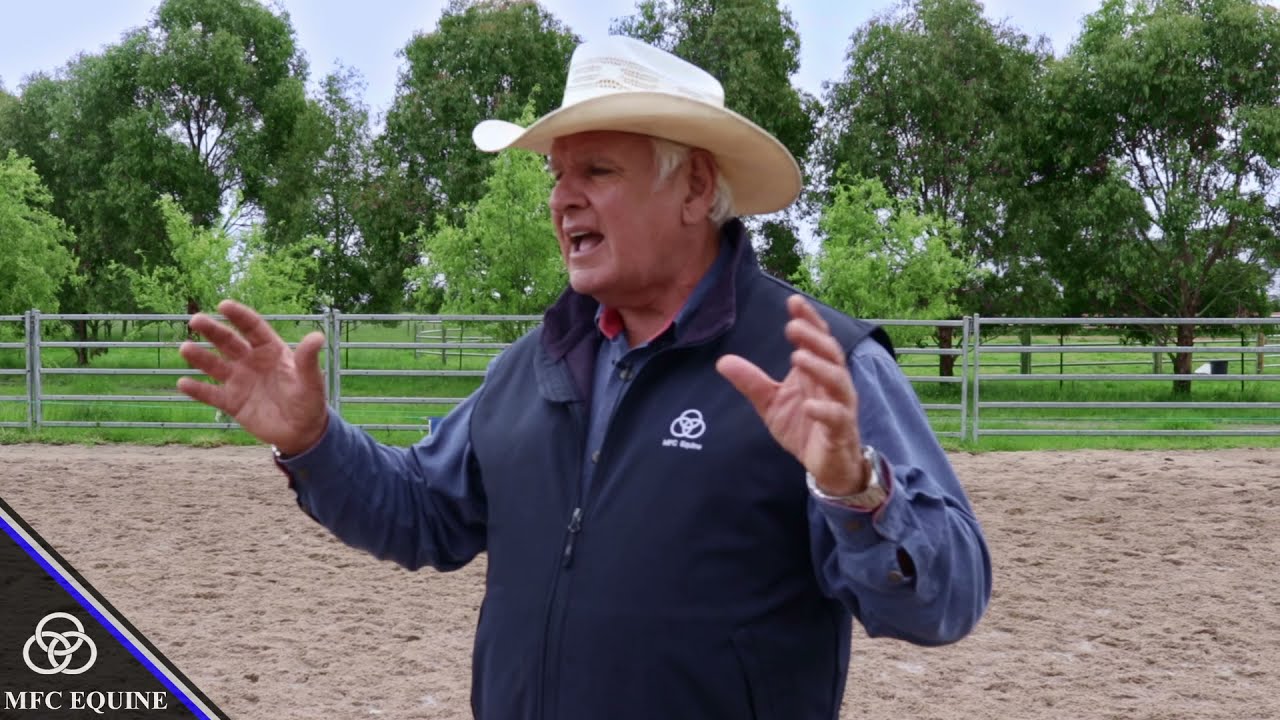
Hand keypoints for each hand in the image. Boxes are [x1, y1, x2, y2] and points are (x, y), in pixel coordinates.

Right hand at [177, 299, 328, 454]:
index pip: (252, 328)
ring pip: (215, 365)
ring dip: (200, 357)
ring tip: (185, 349)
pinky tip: (183, 383)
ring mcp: (239, 381)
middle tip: (195, 320)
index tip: (224, 305)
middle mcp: (251, 362)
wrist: (302, 432)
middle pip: (228, 342)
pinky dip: (197, 390)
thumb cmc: (309, 401)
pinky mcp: (232, 403)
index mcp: (270, 350)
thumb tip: (317, 336)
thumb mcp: (311, 381)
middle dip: (212, 330)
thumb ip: (307, 360)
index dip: (239, 316)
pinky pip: (211, 394)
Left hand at [716, 295, 865, 494]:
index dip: (809, 320)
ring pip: (838, 382)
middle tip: (792, 326)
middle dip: (813, 338)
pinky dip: (825, 410)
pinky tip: (809, 405)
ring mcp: (840, 407)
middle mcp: (833, 385)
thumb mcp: (771, 403)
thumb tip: (722, 361)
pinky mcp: (840, 432)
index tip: (793, 301)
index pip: (817, 340)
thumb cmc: (803, 426)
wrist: (826, 465)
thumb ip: (751, 382)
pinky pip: (837, 418)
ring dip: (819, 368)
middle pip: (830, 354)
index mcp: (817, 373)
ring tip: (798, 357)